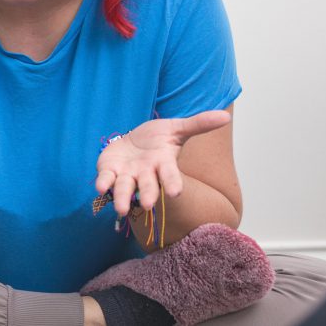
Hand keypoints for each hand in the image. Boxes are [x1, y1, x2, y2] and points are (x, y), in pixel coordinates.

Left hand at [95, 110, 230, 216]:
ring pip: (125, 188)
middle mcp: (145, 173)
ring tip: (120, 209)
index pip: (170, 175)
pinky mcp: (109, 171)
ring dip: (122, 198)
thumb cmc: (158, 138)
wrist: (134, 140)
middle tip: (148, 204)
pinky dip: (103, 184)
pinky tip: (100, 188)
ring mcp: (127, 175)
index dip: (172, 183)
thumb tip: (225, 116)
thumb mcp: (177, 128)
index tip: (174, 192)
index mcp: (163, 164)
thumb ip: (199, 124)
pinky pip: (106, 180)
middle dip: (147, 194)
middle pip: (147, 186)